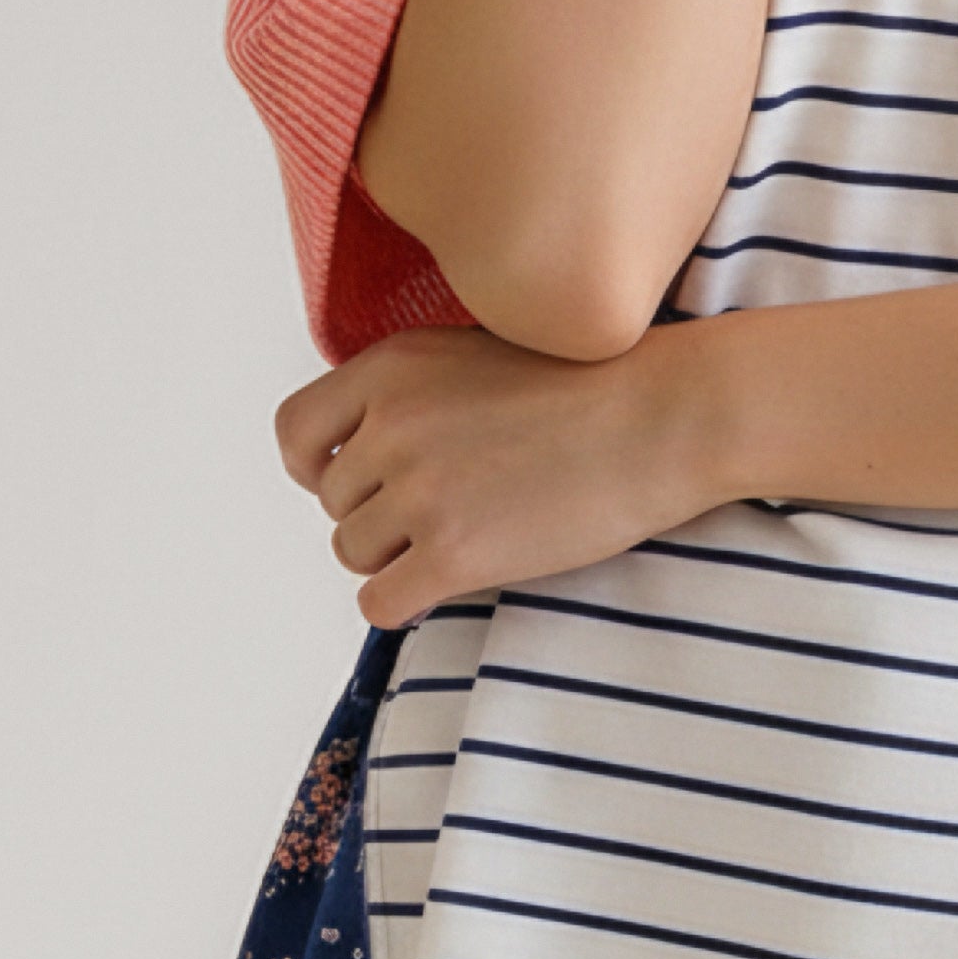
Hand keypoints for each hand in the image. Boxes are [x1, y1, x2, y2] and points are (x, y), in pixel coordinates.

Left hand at [274, 320, 726, 629]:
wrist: (661, 417)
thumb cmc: (589, 384)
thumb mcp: (476, 354)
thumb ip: (409, 392)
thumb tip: (361, 453)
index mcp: (390, 368)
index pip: (295, 432)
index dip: (313, 467)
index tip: (348, 483)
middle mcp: (390, 427)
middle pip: (333, 504)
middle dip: (379, 515)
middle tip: (448, 511)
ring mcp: (419, 493)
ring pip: (353, 554)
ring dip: (397, 558)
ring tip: (464, 538)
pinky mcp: (453, 553)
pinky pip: (380, 604)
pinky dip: (405, 602)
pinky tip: (448, 585)